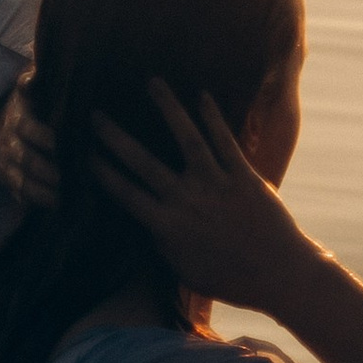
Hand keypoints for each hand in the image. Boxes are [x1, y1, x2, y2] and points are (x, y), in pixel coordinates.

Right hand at [0, 84, 57, 210]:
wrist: (12, 113)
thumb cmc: (39, 97)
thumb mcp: (38, 83)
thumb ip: (37, 78)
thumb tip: (34, 74)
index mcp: (18, 116)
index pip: (29, 128)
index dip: (46, 137)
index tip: (65, 144)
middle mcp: (9, 141)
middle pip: (27, 159)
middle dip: (49, 170)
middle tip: (73, 178)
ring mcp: (8, 162)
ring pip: (22, 181)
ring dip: (43, 191)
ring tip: (66, 200)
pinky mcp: (10, 180)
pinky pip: (19, 195)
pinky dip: (35, 203)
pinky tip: (56, 208)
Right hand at [94, 81, 306, 309]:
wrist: (279, 275)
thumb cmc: (231, 280)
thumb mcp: (185, 271)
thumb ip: (164, 245)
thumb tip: (148, 225)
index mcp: (167, 226)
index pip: (125, 194)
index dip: (101, 173)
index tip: (82, 154)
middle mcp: (187, 201)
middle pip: (143, 162)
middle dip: (116, 137)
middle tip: (95, 115)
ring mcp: (217, 185)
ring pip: (187, 139)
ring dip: (168, 109)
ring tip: (153, 83)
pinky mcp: (244, 177)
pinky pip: (225, 141)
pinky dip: (213, 117)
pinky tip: (202, 96)